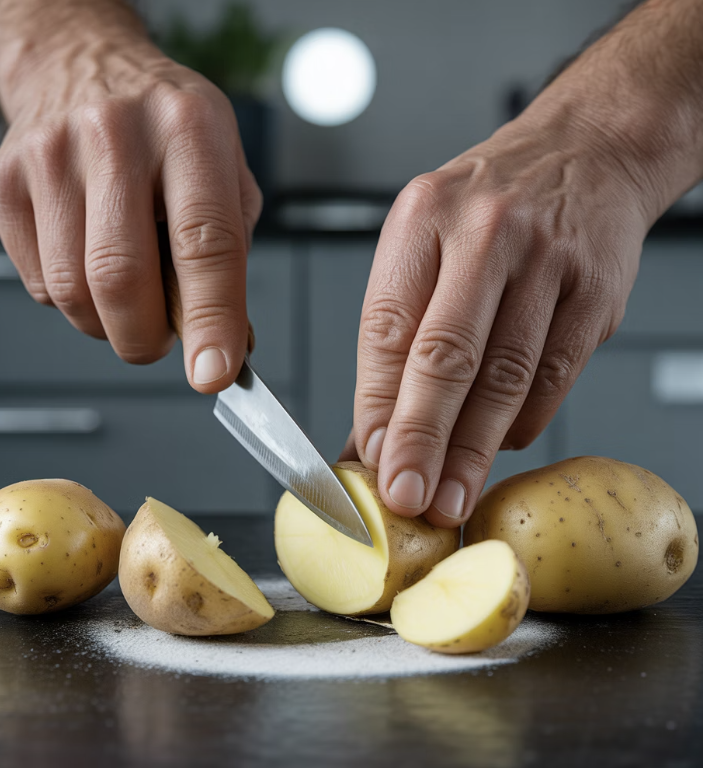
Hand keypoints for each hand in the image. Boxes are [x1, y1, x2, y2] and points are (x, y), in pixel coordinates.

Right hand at [0, 0, 260, 391]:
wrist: (79, 63)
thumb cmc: (165, 126)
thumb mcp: (226, 165)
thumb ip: (232, 248)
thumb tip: (227, 335)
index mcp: (190, 130)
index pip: (205, 242)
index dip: (211, 319)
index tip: (214, 371)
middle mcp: (116, 136)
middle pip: (123, 278)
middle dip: (147, 338)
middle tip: (163, 340)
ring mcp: (52, 157)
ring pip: (75, 292)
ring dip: (110, 324)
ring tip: (131, 297)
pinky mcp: (8, 182)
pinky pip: (41, 283)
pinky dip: (74, 301)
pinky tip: (91, 264)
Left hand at [341, 95, 677, 527]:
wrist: (585, 153)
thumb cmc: (489, 210)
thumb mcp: (426, 243)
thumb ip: (397, 335)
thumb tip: (370, 432)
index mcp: (423, 219)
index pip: (388, 328)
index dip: (378, 405)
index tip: (370, 461)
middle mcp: (483, 234)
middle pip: (446, 355)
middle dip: (422, 437)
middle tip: (406, 497)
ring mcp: (546, 260)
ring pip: (504, 375)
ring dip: (474, 449)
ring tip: (450, 496)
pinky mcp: (596, 291)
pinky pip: (553, 375)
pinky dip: (522, 422)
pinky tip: (499, 447)